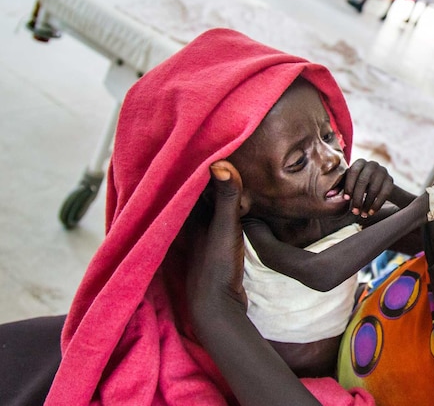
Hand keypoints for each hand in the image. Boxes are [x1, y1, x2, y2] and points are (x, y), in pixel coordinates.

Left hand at [186, 160, 247, 332]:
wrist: (216, 307)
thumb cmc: (216, 266)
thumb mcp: (225, 227)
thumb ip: (225, 197)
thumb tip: (221, 163)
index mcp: (187, 214)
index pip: (191, 179)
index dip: (200, 159)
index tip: (212, 138)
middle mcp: (188, 222)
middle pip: (196, 190)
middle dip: (206, 170)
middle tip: (224, 148)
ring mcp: (198, 235)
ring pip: (204, 204)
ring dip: (215, 189)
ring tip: (230, 167)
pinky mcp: (209, 245)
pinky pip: (213, 216)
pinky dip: (222, 205)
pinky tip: (235, 202)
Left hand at [342, 158, 393, 216]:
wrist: (378, 182)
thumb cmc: (358, 183)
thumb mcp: (349, 183)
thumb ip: (339, 187)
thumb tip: (328, 195)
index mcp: (359, 162)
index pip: (352, 172)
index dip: (348, 186)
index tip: (346, 199)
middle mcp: (372, 164)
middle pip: (363, 181)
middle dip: (357, 198)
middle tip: (354, 211)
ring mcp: (383, 171)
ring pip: (374, 189)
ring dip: (367, 204)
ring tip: (362, 214)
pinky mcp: (390, 180)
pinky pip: (384, 193)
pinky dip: (377, 204)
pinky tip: (371, 212)